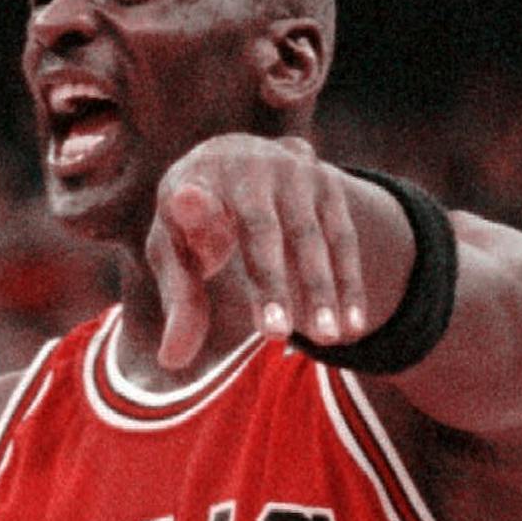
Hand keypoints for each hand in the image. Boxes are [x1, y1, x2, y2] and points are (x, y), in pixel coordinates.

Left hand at [145, 135, 368, 371]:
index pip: (195, 200)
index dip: (195, 208)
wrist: (240, 159)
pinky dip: (348, 283)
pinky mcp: (328, 186)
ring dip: (321, 289)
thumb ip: (177, 300)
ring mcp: (294, 172)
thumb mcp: (174, 253)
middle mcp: (249, 167)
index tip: (187, 203)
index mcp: (197, 179)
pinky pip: (343, 239)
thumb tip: (170, 361)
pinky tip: (350, 325)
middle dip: (271, 284)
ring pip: (312, 236)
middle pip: (262, 230)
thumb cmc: (194, 223)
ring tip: (326, 338)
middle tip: (275, 334)